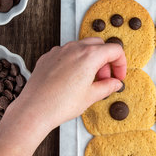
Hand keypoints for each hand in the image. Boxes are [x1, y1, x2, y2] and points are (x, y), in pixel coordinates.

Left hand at [5, 38, 126, 133]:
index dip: (121, 64)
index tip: (118, 76)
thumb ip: (107, 86)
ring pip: (82, 47)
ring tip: (88, 80)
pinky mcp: (48, 57)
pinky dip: (75, 61)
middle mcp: (74, 48)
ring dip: (91, 60)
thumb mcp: (91, 96)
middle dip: (106, 60)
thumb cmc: (60, 104)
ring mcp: (59, 51)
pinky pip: (67, 53)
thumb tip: (115, 83)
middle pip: (99, 45)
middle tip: (104, 79)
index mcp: (90, 56)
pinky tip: (72, 79)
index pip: (115, 50)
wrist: (34, 110)